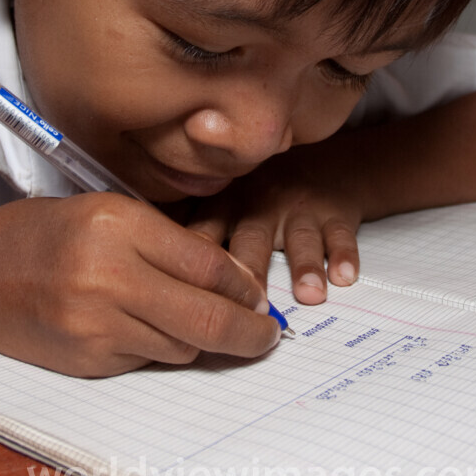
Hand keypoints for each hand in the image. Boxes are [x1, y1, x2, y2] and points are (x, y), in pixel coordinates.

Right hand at [0, 192, 279, 376]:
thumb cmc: (45, 235)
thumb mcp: (109, 214)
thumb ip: (171, 244)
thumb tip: (239, 284)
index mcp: (119, 225)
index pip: (210, 265)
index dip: (246, 287)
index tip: (260, 299)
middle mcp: (110, 275)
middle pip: (209, 318)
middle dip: (251, 334)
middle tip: (267, 337)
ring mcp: (97, 324)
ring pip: (183, 345)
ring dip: (197, 339)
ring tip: (183, 320)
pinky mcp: (88, 360)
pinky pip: (148, 360)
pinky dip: (156, 348)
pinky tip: (133, 328)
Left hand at [187, 156, 364, 305]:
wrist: (323, 166)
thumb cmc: (259, 194)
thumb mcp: (219, 202)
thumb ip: (184, 232)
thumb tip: (131, 269)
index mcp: (222, 209)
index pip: (202, 241)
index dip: (193, 271)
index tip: (182, 298)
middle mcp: (257, 207)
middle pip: (250, 243)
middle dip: (248, 275)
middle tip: (246, 309)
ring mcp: (297, 209)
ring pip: (299, 238)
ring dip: (303, 266)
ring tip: (307, 295)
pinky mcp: (334, 212)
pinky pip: (340, 234)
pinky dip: (343, 255)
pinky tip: (344, 276)